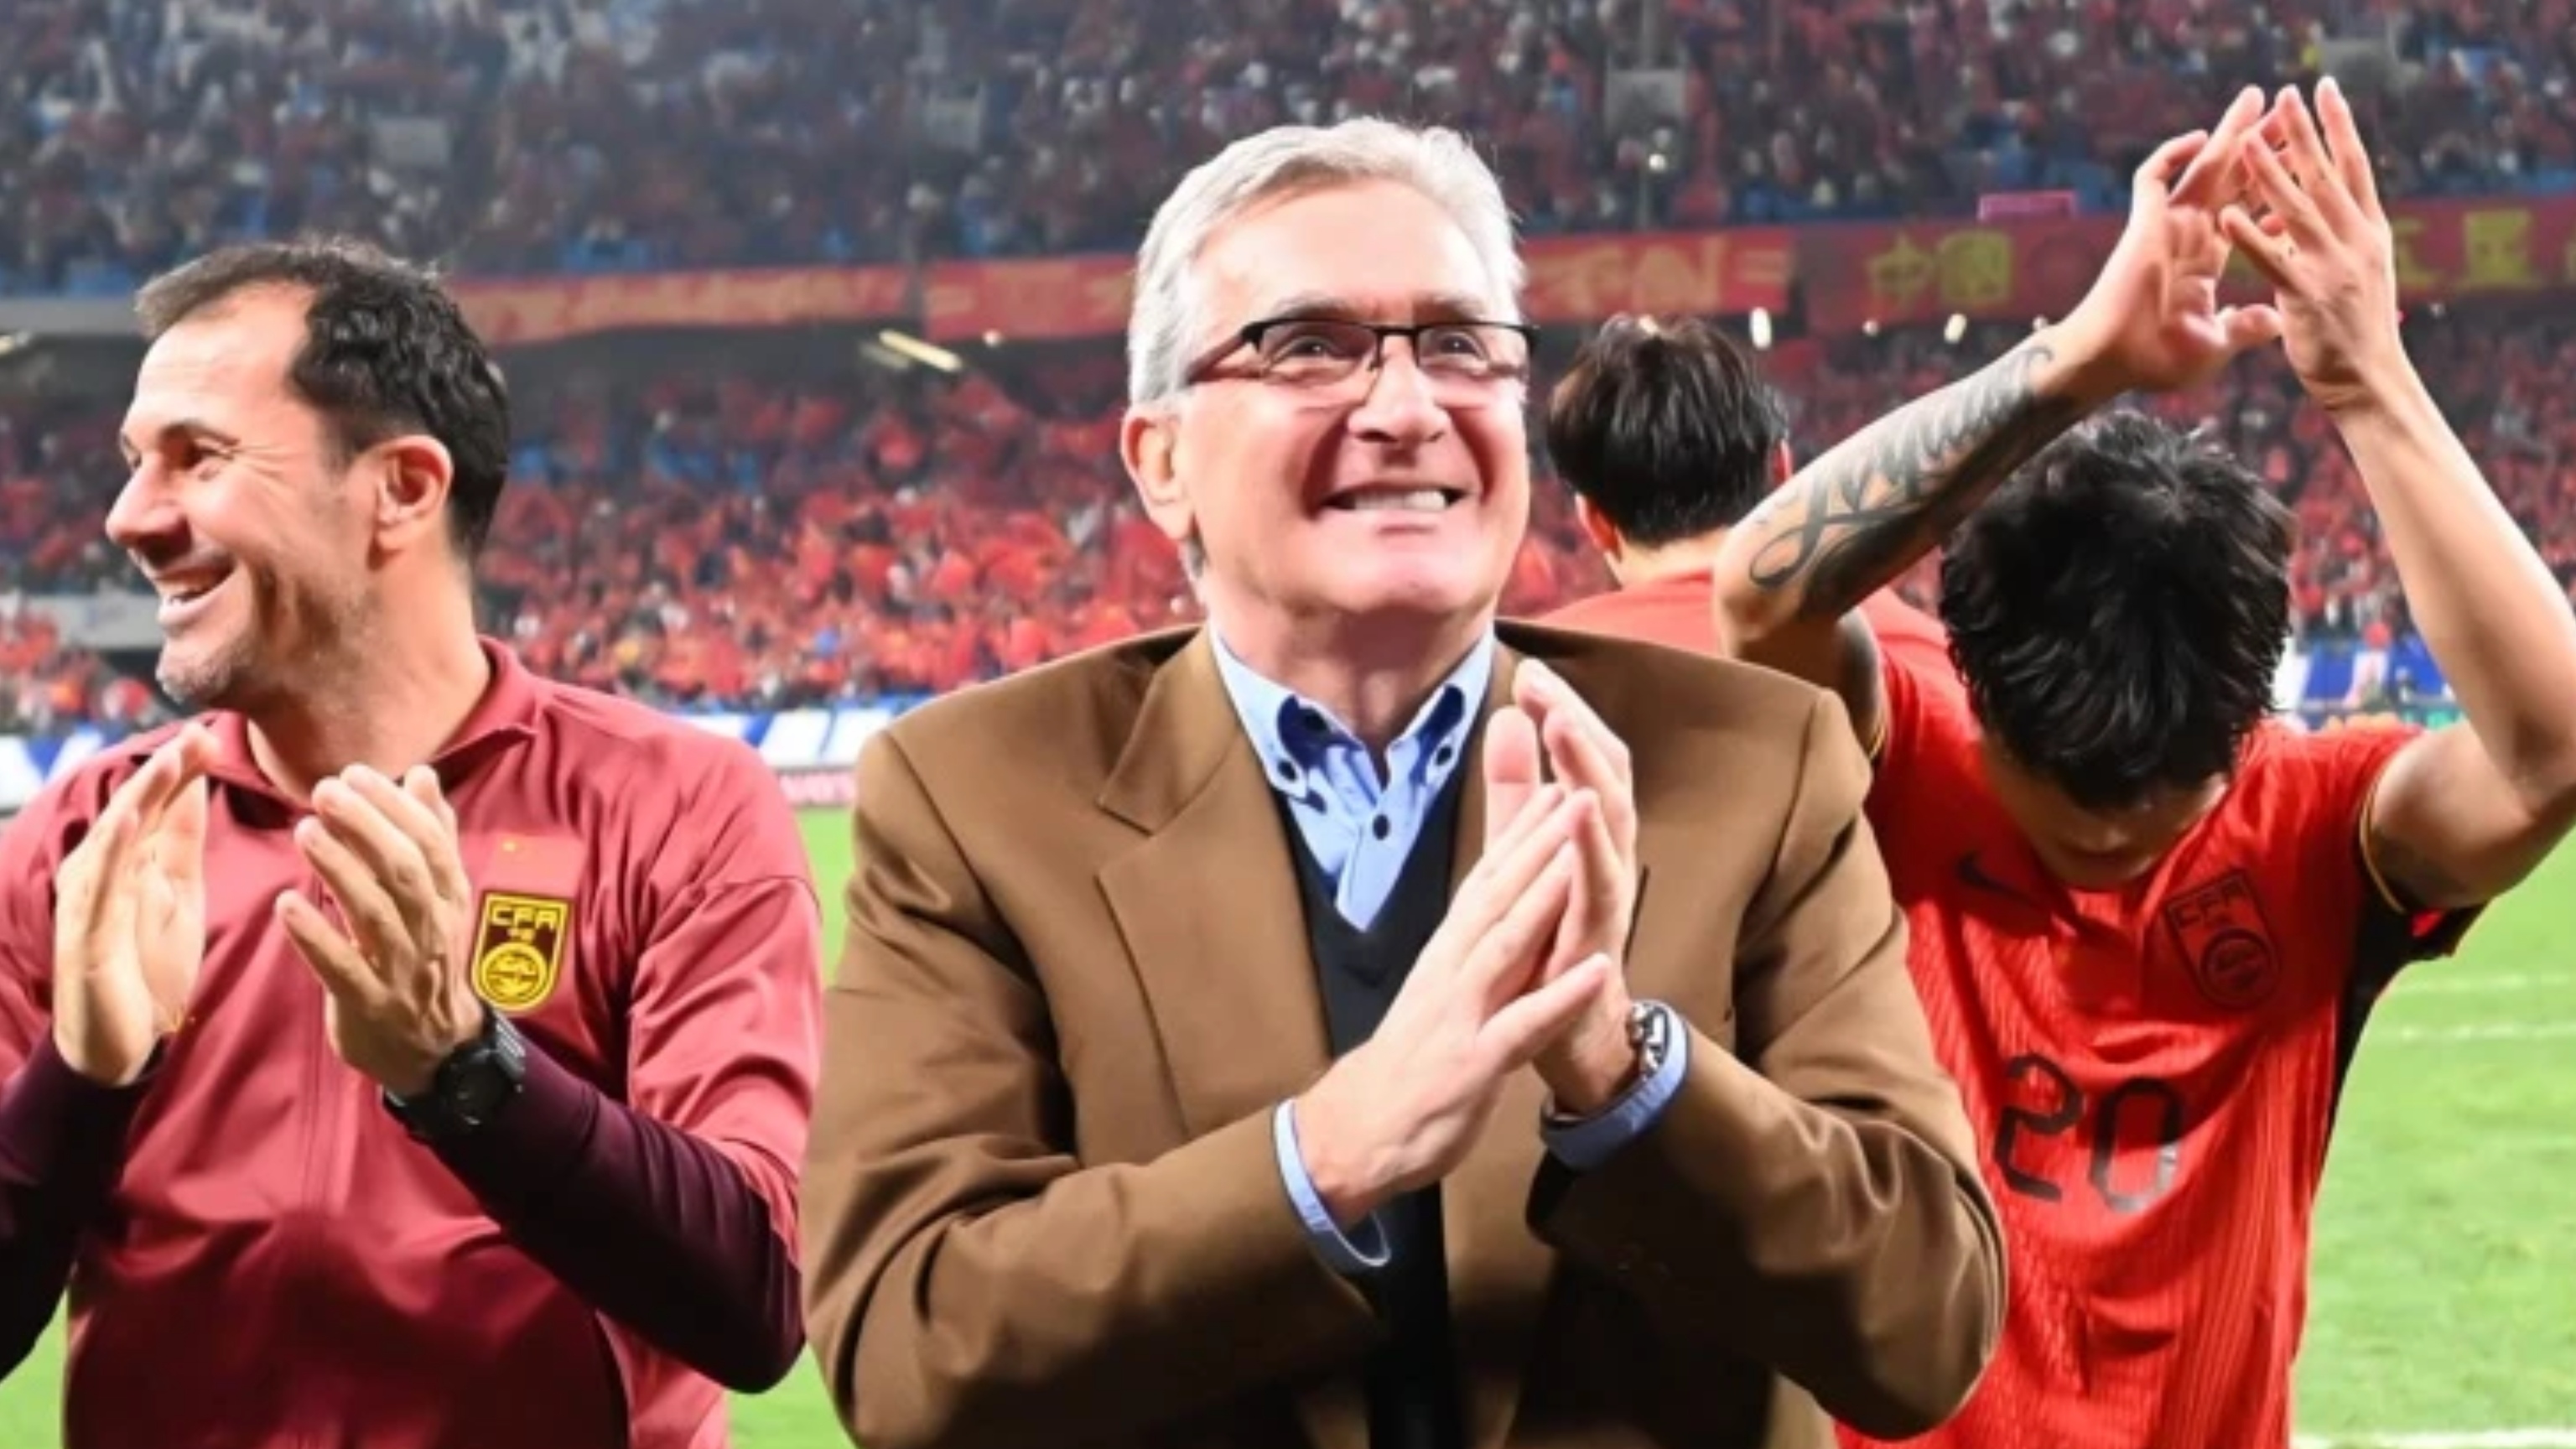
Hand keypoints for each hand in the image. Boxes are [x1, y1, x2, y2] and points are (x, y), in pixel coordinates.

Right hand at [51, 726, 214, 1085]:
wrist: (123, 1040)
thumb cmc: (149, 964)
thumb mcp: (179, 892)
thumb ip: (182, 840)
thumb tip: (196, 781)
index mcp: (130, 861)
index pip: (158, 805)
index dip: (182, 770)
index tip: (210, 733)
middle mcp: (103, 872)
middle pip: (136, 810)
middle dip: (165, 771)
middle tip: (196, 733)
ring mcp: (92, 900)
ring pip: (115, 837)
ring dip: (142, 796)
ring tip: (168, 761)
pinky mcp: (89, 932)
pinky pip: (101, 884)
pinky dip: (115, 849)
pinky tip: (131, 819)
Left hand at [275, 765, 484, 1096]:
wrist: (437, 1047)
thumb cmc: (429, 959)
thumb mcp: (443, 898)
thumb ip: (434, 837)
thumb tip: (424, 776)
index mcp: (448, 899)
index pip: (429, 844)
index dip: (394, 807)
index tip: (355, 774)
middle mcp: (430, 929)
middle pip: (404, 871)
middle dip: (365, 827)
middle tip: (324, 792)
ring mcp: (401, 969)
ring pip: (374, 914)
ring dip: (339, 870)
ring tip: (304, 832)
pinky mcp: (369, 1005)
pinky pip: (342, 968)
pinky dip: (315, 937)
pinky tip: (286, 905)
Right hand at [1290, 785, 1614, 1224]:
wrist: (1360, 1131)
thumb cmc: (1412, 1058)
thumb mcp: (1441, 988)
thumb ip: (1471, 942)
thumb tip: (1496, 900)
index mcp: (1449, 952)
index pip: (1489, 882)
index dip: (1525, 833)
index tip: (1561, 783)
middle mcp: (1452, 970)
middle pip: (1499, 897)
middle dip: (1540, 843)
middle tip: (1580, 787)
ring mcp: (1461, 1015)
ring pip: (1506, 946)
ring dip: (1544, 899)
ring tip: (1581, 854)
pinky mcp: (1473, 1064)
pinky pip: (1522, 1027)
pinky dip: (1559, 998)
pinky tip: (1598, 972)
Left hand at [1500, 661, 1639, 1116]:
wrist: (1570, 1041)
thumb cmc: (1553, 948)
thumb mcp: (1527, 857)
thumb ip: (1518, 792)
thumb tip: (1510, 713)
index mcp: (1589, 837)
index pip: (1586, 759)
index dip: (1564, 712)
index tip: (1528, 670)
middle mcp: (1608, 859)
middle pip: (1606, 776)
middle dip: (1577, 725)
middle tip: (1543, 684)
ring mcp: (1607, 899)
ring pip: (1611, 823)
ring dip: (1590, 772)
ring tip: (1565, 726)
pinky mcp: (1596, 942)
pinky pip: (1602, 891)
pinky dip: (1592, 850)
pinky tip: (1578, 813)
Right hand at [2055, 86, 2283, 400]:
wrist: (2112, 362)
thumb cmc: (2156, 361)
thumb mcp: (2215, 345)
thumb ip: (2244, 327)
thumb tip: (2275, 321)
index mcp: (2205, 260)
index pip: (2248, 213)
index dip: (2275, 193)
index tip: (2306, 175)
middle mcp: (2189, 235)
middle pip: (2232, 178)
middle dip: (2261, 147)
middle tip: (2290, 115)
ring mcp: (2166, 227)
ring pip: (2204, 167)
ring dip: (2230, 134)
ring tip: (2256, 100)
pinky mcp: (2142, 224)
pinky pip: (2153, 178)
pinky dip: (2172, 155)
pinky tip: (2200, 137)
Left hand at [2220, 80, 2410, 416]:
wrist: (2372, 383)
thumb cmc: (2357, 335)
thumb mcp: (2353, 279)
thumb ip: (2333, 246)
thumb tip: (2314, 221)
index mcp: (2369, 234)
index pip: (2353, 169)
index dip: (2338, 129)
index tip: (2323, 93)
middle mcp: (2357, 242)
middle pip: (2326, 176)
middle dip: (2304, 132)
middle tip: (2287, 93)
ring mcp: (2333, 268)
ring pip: (2297, 209)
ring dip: (2270, 172)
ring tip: (2248, 138)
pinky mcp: (2307, 297)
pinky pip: (2271, 261)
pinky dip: (2249, 236)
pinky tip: (2227, 215)